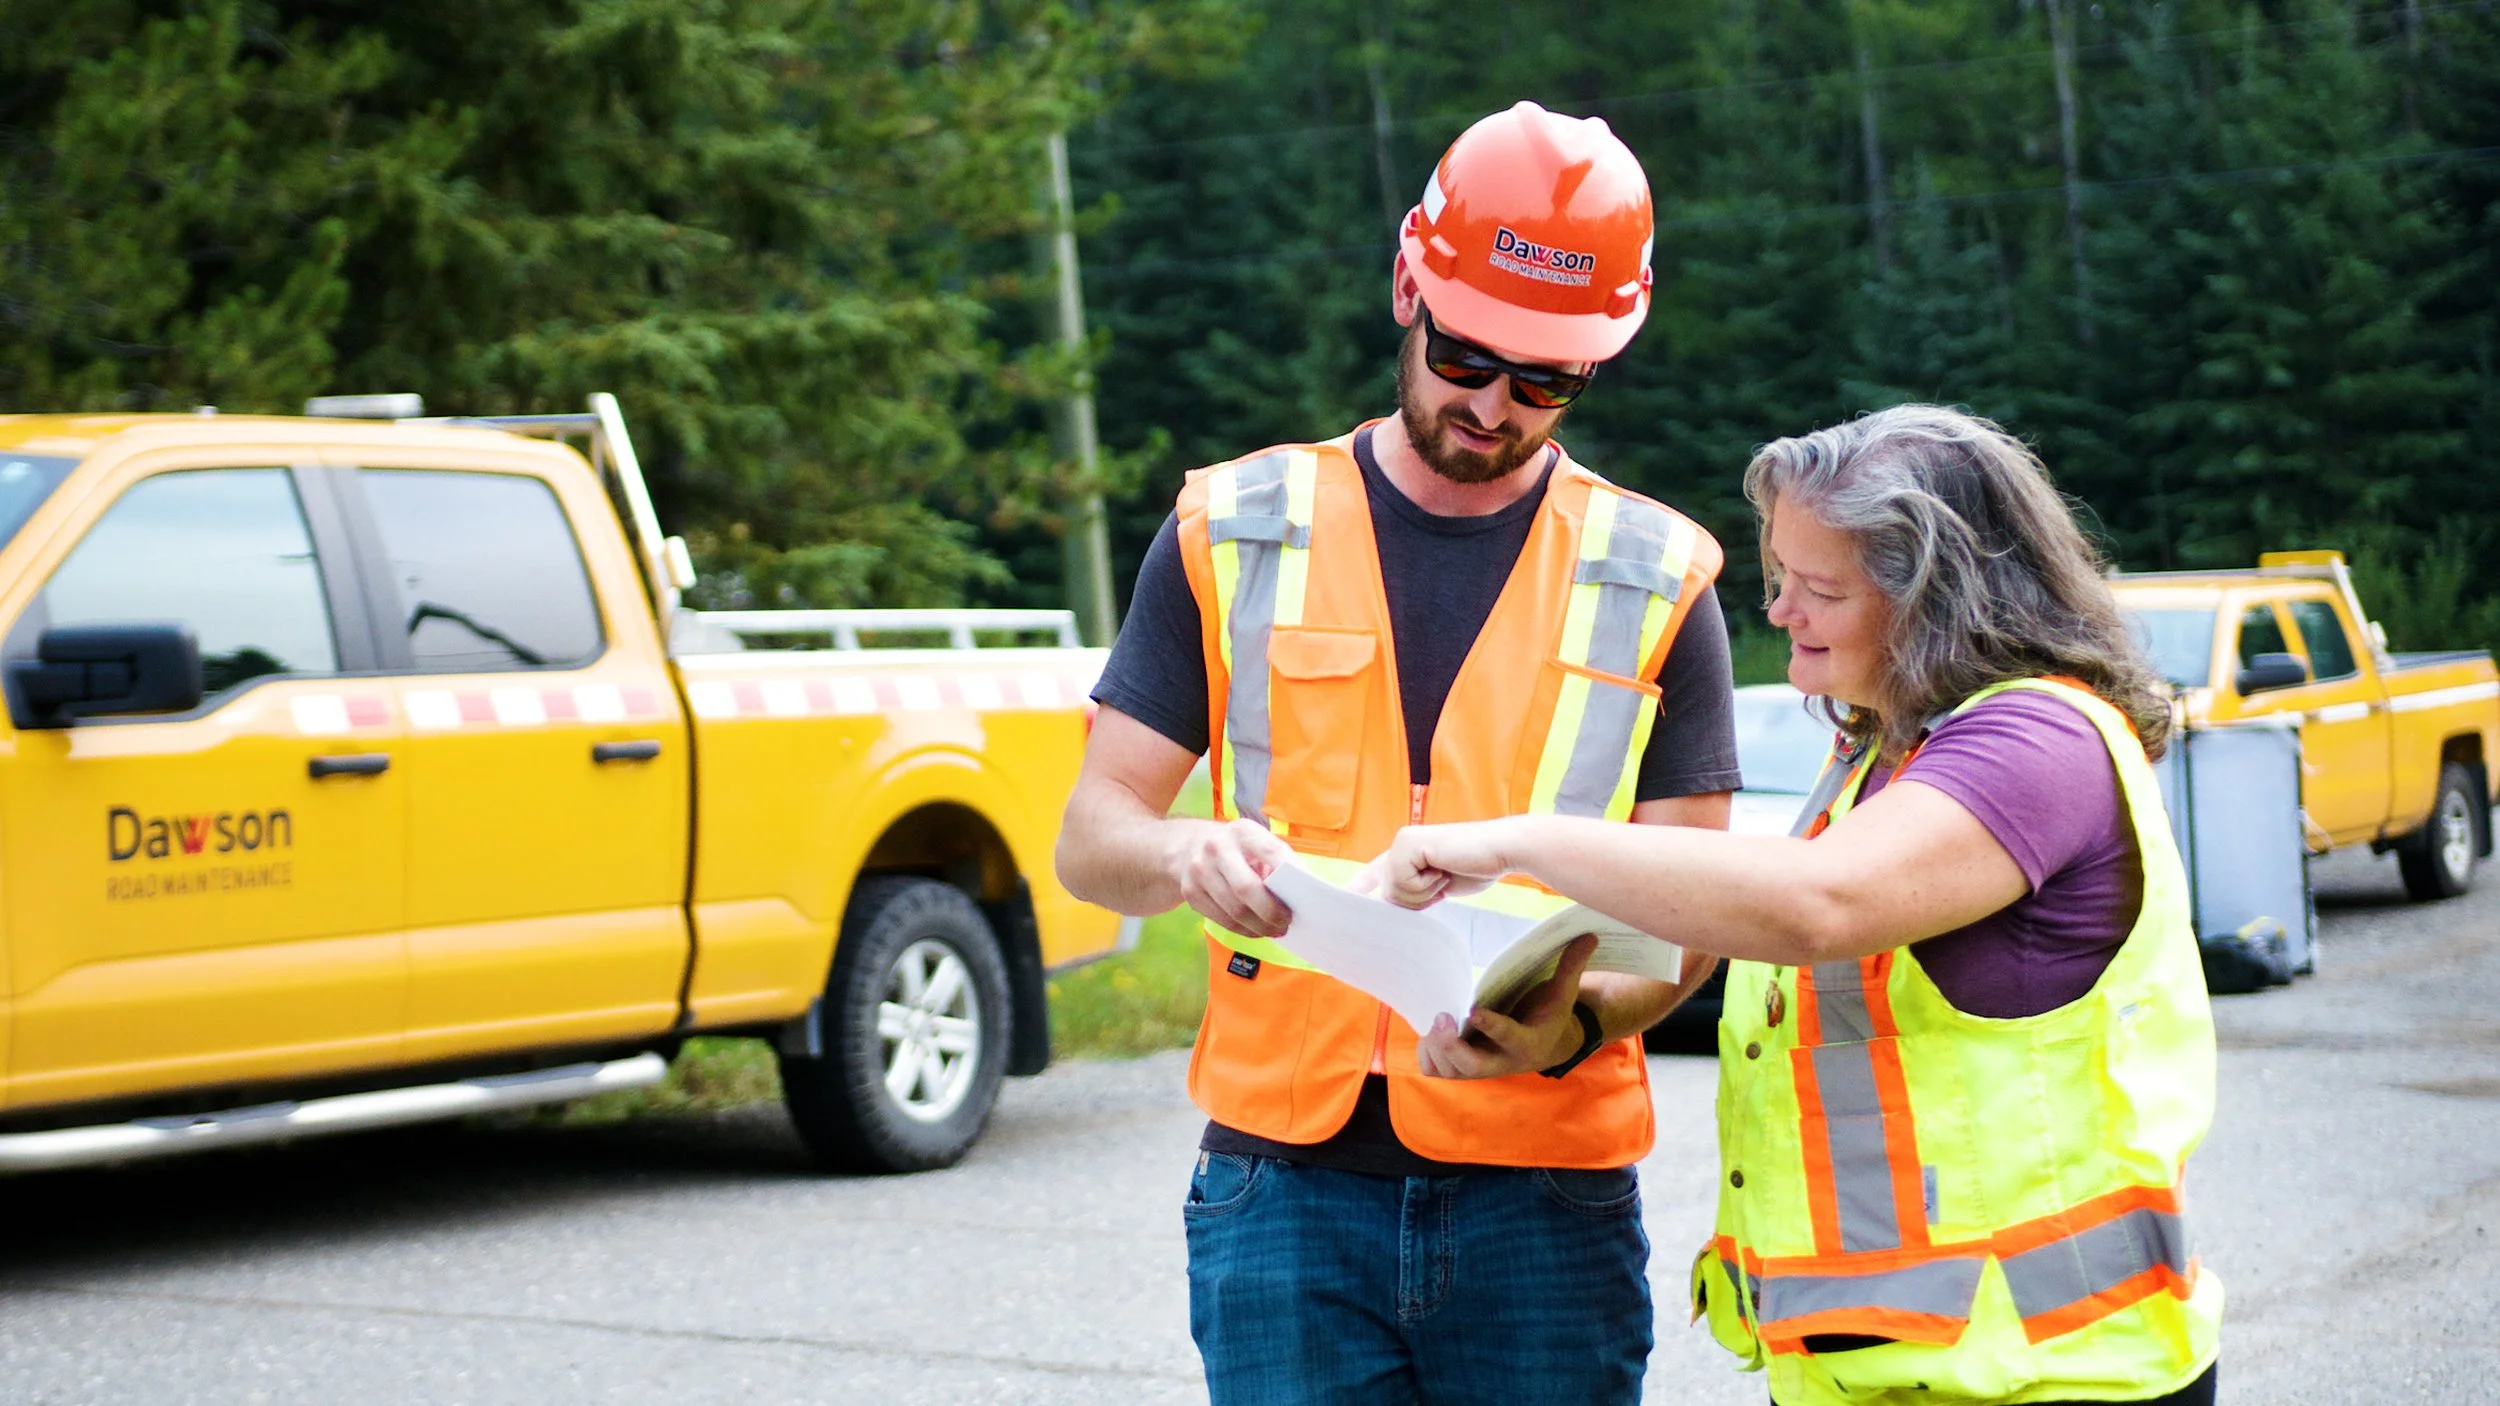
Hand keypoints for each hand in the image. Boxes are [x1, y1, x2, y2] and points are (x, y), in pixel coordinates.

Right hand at [1173, 817, 1296, 937]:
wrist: (1186, 846)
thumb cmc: (1236, 848)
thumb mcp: (1255, 842)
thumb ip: (1275, 862)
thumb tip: (1297, 897)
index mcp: (1242, 831)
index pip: (1271, 852)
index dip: (1290, 874)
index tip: (1305, 895)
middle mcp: (1217, 848)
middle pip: (1247, 889)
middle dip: (1271, 912)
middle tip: (1286, 923)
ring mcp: (1199, 870)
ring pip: (1234, 911)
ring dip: (1259, 927)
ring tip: (1275, 930)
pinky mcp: (1190, 892)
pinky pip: (1222, 920)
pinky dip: (1244, 930)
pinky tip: (1256, 930)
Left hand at [1360, 819, 1522, 908]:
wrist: (1501, 850)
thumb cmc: (1476, 867)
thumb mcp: (1438, 885)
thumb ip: (1415, 891)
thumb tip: (1391, 905)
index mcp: (1406, 852)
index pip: (1378, 871)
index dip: (1362, 884)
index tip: (1345, 896)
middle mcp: (1400, 844)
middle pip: (1389, 895)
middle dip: (1418, 899)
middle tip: (1443, 879)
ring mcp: (1402, 842)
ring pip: (1395, 892)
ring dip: (1425, 893)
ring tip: (1446, 872)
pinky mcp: (1409, 845)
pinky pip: (1404, 884)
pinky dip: (1427, 885)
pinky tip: (1444, 868)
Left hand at [1416, 934, 1598, 1078]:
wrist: (1544, 1047)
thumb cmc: (1550, 1015)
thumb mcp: (1563, 993)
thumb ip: (1571, 966)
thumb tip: (1590, 935)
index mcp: (1528, 1043)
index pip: (1508, 1037)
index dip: (1492, 1026)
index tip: (1474, 1010)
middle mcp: (1501, 1062)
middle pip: (1471, 1067)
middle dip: (1452, 1046)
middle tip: (1442, 1016)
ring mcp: (1479, 1068)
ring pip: (1448, 1070)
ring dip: (1437, 1049)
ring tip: (1436, 1019)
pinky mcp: (1461, 1068)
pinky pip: (1435, 1070)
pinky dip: (1427, 1054)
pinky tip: (1431, 1032)